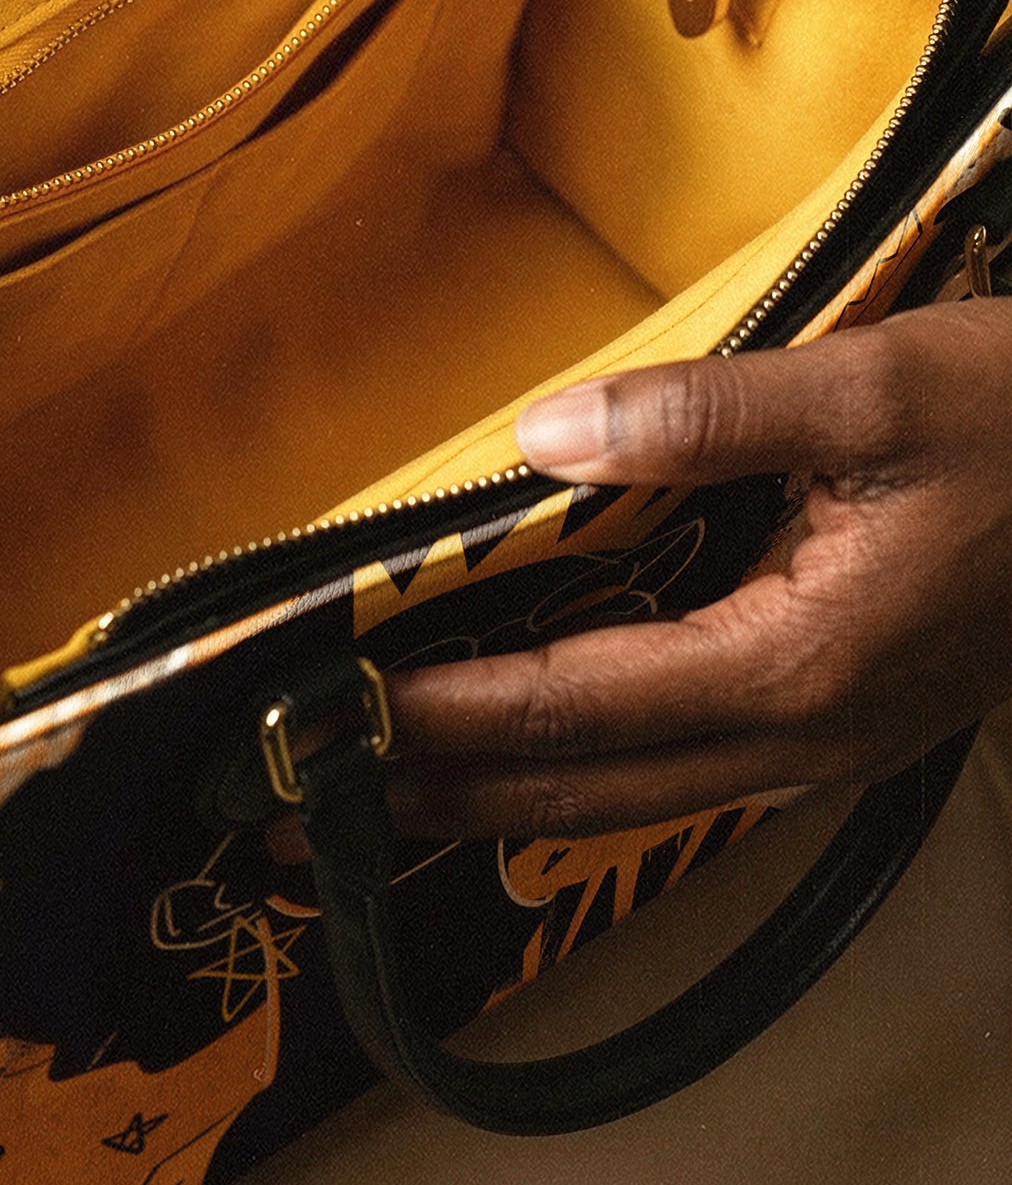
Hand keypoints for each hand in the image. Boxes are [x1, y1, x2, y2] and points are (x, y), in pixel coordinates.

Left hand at [387, 300, 1011, 838]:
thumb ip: (700, 416)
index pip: (573, 704)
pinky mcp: (839, 713)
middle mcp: (805, 731)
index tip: (330, 721)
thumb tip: (541, 438)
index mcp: (800, 662)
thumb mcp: (873, 389)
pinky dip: (582, 762)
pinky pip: (680, 764)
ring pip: (629, 792)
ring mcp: (827, 738)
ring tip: (387, 780)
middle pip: (583, 785)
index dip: (441, 715)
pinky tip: (531, 740)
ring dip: (502, 789)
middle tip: (312, 795)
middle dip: (440, 790)